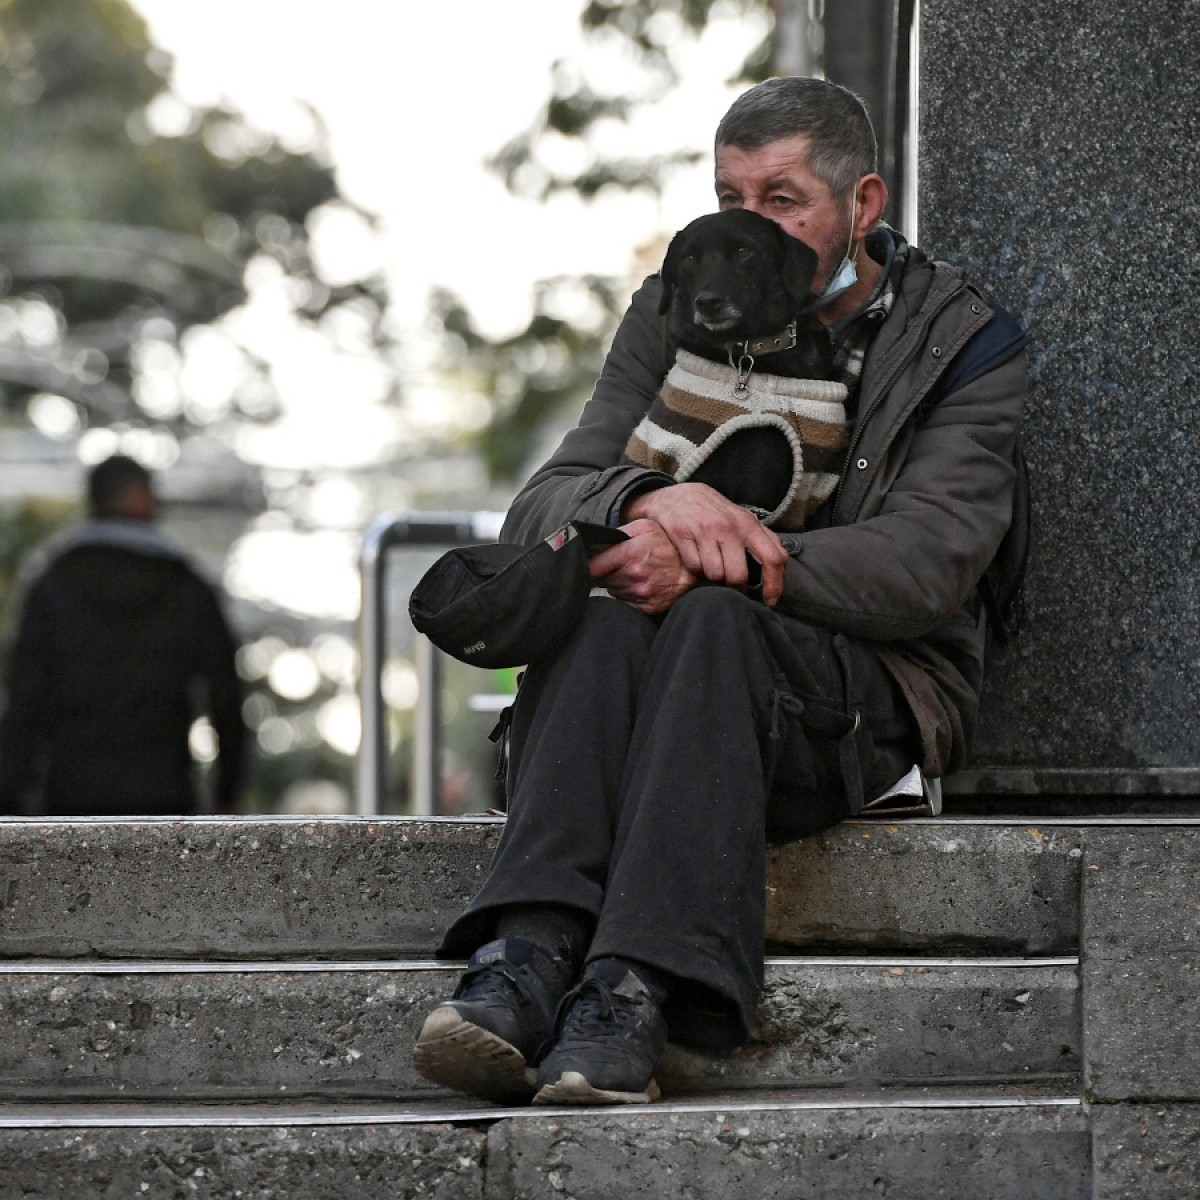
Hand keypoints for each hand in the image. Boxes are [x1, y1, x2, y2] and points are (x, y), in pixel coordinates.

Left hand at [588, 519, 698, 613]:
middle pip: (601, 579)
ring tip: (633, 574)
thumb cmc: (668, 545)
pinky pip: (625, 602)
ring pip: (613, 591)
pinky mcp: (647, 607)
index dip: (589, 564)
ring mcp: (640, 593)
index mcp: (630, 554)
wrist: (695, 568)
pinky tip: (640, 586)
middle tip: (619, 565)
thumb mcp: (645, 528)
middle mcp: (634, 575)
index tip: (589, 563)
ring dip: (617, 584)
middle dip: (605, 572)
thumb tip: (597, 542)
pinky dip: (628, 595)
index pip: (592, 565)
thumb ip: (620, 533)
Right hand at [622, 483, 788, 605]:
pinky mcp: (682, 534)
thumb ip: (762, 537)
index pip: (773, 558)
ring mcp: (704, 530)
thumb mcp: (740, 517)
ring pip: (715, 574)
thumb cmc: (712, 510)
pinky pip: (694, 567)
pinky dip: (695, 569)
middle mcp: (728, 526)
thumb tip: (782, 561)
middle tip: (732, 589)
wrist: (674, 495)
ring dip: (713, 578)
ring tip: (710, 568)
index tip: (770, 601)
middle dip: (736, 589)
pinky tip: (695, 559)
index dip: (774, 585)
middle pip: (739, 575)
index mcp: (748, 523)